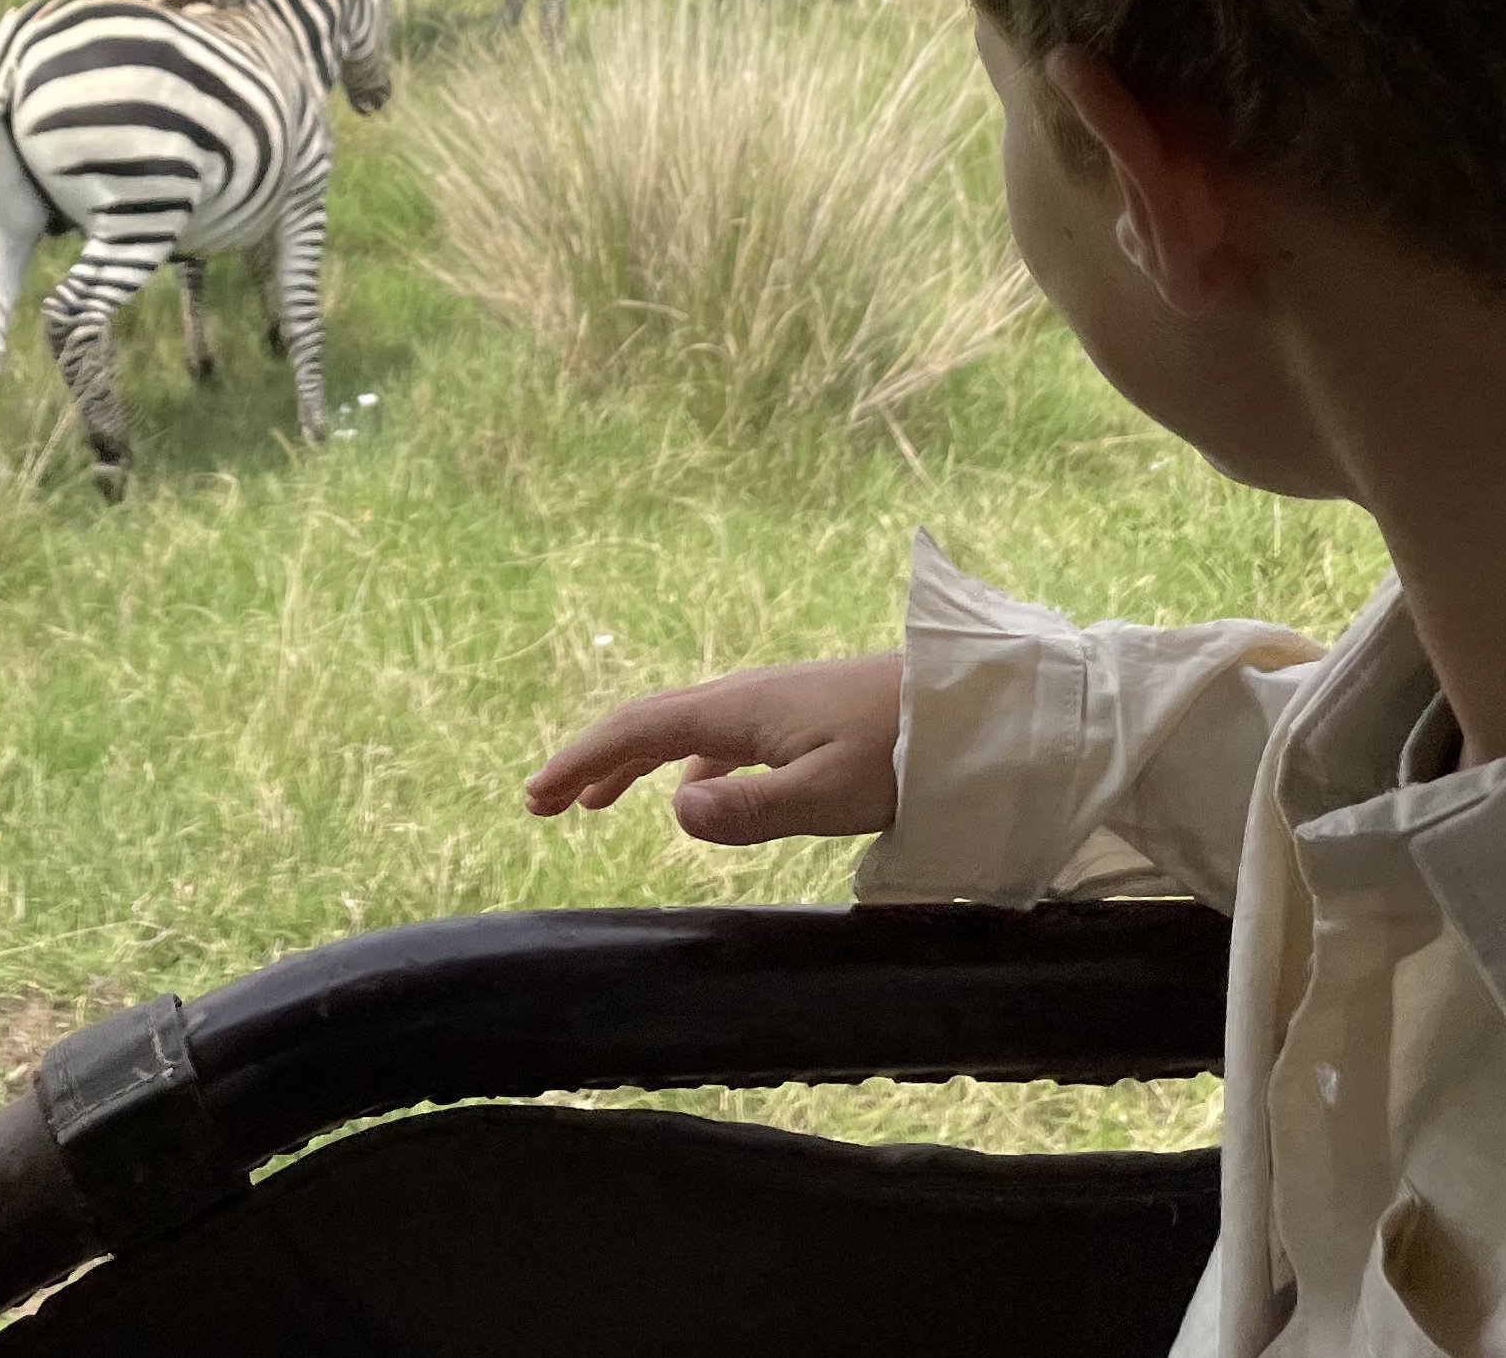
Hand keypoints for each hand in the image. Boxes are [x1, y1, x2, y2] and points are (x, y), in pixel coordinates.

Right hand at [521, 653, 901, 844]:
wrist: (969, 710)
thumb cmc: (903, 755)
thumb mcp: (828, 794)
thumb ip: (750, 807)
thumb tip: (670, 808)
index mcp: (740, 710)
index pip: (637, 729)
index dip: (581, 761)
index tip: (535, 796)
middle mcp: (745, 698)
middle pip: (648, 724)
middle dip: (592, 760)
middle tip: (544, 802)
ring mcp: (772, 704)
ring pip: (682, 730)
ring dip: (633, 762)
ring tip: (598, 802)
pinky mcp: (799, 716)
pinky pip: (718, 738)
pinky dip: (682, 763)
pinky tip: (692, 792)